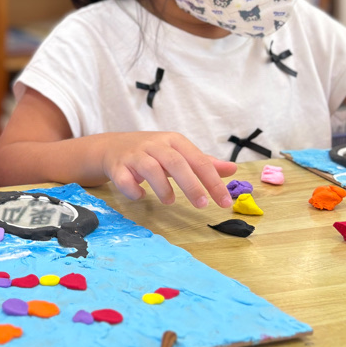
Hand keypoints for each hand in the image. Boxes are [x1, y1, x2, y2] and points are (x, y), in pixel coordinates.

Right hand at [101, 132, 236, 208]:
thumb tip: (233, 169)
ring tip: (169, 201)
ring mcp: (134, 155)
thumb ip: (203, 163)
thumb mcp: (178, 153)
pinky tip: (140, 195)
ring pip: (150, 169)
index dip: (213, 181)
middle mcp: (154, 145)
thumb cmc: (151, 152)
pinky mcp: (117, 166)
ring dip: (163, 188)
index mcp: (174, 141)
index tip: (224, 202)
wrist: (112, 147)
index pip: (198, 160)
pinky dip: (133, 190)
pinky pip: (124, 179)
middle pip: (176, 163)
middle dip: (191, 185)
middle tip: (202, 205)